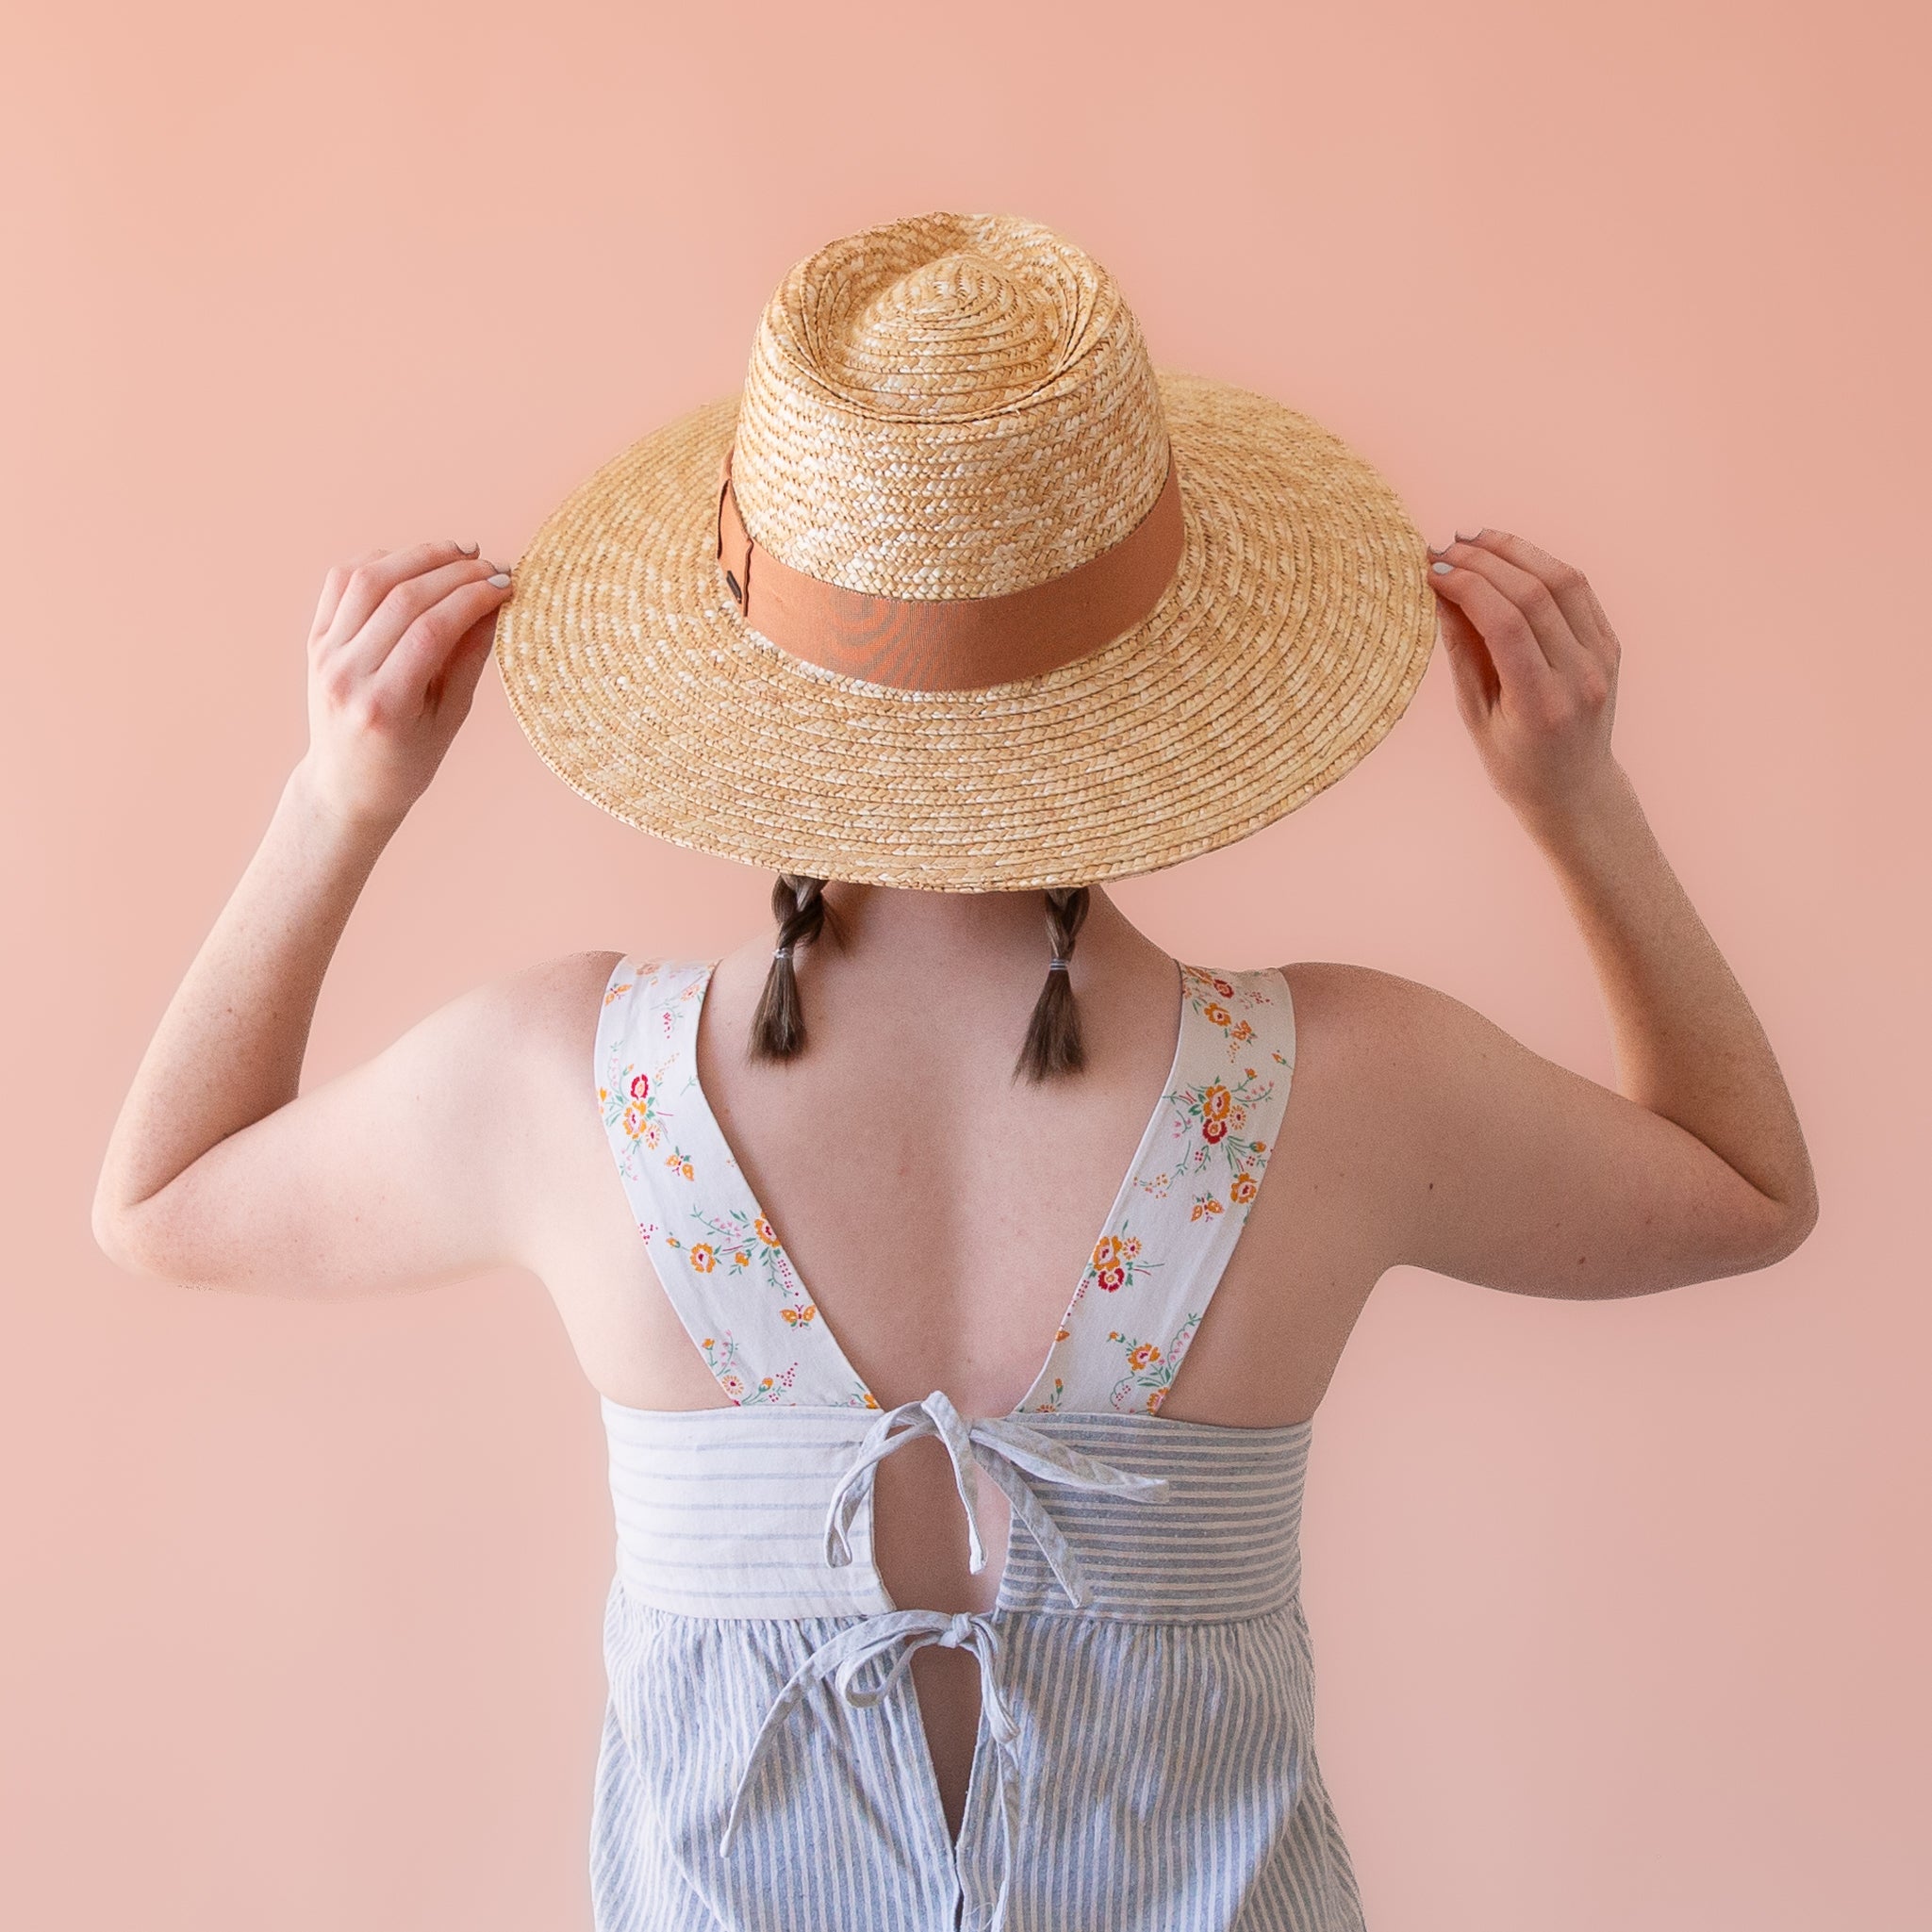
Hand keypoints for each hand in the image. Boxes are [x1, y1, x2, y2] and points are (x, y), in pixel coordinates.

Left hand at [297, 540, 512, 828]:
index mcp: (384, 704)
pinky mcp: (315, 640)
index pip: (432, 630)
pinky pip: (342, 581)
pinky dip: (380, 561)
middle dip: (455, 573)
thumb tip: (495, 603)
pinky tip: (413, 563)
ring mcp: (325, 654)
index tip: (506, 584)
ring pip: (369, 579)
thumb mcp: (449, 719)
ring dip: (418, 556)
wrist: (345, 784)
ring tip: (458, 553)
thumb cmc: (407, 762)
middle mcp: (346, 674)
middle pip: (402, 598)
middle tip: (490, 567)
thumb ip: (469, 659)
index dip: (473, 598)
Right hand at [1427, 529, 1624, 840]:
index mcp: (1541, 703)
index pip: (1504, 623)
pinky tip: (1508, 555)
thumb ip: (1461, 655)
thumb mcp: (1476, 717)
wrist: (1576, 789)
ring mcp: (1602, 657)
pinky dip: (1540, 563)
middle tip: (1443, 547)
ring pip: (1561, 579)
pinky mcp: (1610, 644)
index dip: (1466, 587)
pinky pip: (1577, 589)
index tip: (1431, 571)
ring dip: (1514, 550)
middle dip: (1483, 561)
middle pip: (1532, 594)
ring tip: (1472, 538)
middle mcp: (1580, 675)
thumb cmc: (1514, 764)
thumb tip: (1440, 594)